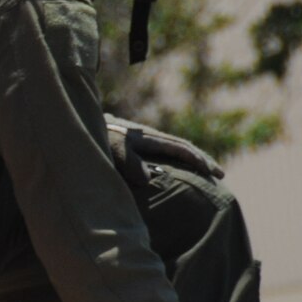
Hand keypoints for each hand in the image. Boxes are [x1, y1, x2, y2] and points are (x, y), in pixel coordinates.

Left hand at [104, 115, 223, 178]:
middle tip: (220, 174)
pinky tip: (176, 169)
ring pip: (174, 149)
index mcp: (150, 137)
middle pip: (183, 147)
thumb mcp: (113, 148)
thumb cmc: (98, 136)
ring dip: (191, 160)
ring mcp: (142, 140)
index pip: (181, 148)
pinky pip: (162, 152)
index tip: (212, 172)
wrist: (80, 121)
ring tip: (205, 172)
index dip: (198, 159)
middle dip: (202, 160)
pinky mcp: (134, 144)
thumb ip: (129, 162)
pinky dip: (175, 160)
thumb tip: (148, 180)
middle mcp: (150, 137)